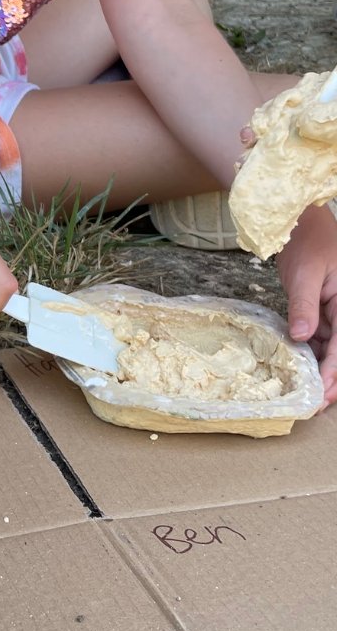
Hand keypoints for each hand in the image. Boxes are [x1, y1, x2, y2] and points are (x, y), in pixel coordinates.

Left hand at [277, 204, 336, 407]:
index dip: (335, 373)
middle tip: (315, 404)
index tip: (324, 394)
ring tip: (305, 392)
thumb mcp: (304, 275)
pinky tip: (298, 367)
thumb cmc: (307, 244)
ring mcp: (334, 313)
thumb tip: (301, 337)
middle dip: (332, 379)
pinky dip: (309, 352)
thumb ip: (304, 305)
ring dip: (320, 369)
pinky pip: (318, 337)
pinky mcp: (320, 311)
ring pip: (330, 348)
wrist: (300, 226)